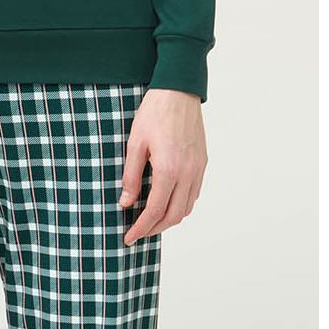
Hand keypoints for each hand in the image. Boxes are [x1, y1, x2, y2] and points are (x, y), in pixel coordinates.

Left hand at [120, 88, 207, 243]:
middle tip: (137, 233)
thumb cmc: (154, 113)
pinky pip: (194, 194)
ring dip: (169, 219)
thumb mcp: (134, 144)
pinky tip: (166, 202)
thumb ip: (130, 176)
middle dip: (154, 229)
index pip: (155, 211)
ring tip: (151, 221)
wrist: (179, 91)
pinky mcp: (202, 163)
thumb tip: (126, 203)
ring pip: (186, 208)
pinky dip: (180, 205)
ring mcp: (198, 169)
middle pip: (173, 216)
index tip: (128, 237)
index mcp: (169, 169)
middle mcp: (188, 173)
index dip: (140, 228)